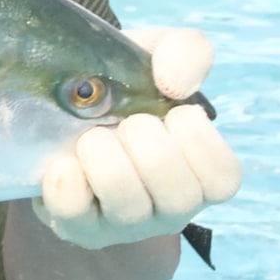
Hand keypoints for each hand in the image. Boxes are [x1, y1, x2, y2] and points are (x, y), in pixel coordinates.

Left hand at [34, 27, 240, 249]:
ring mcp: (123, 224)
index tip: (171, 112)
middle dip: (145, 143)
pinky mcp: (77, 227)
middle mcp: (168, 208)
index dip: (196, 139)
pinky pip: (73, 214)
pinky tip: (63, 161)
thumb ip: (185, 52)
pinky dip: (67, 181)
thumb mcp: (158, 55)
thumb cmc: (123, 86)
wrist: (57, 104)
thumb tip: (175, 84)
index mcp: (198, 173)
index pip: (222, 179)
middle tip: (124, 123)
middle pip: (178, 194)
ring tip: (91, 138)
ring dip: (105, 159)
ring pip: (128, 207)